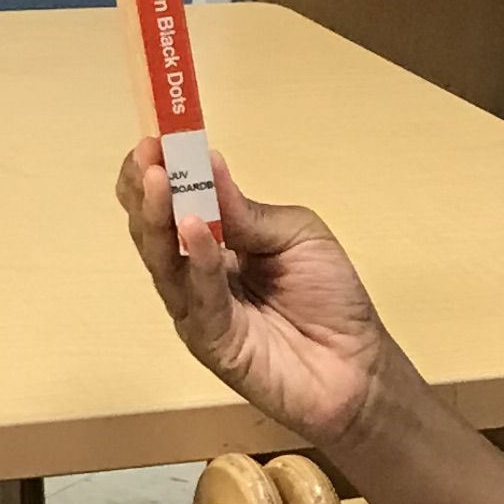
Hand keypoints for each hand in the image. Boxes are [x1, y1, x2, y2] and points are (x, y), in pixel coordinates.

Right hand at [119, 142, 409, 455]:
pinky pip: (197, 297)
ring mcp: (198, 309)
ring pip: (163, 261)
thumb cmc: (332, 298)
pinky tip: (194, 228)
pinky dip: (196, 260)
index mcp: (216, 242)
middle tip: (147, 154)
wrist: (358, 367)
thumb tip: (207, 163)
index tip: (156, 136)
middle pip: (153, 229)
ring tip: (157, 180)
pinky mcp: (210, 341)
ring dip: (158, 217)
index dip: (162, 170)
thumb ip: (248, 211)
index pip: (174, 201)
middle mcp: (197, 274)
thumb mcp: (297, 235)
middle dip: (146, 189)